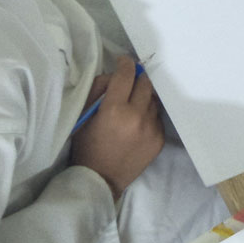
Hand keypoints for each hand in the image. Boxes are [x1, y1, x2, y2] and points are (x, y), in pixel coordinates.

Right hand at [71, 56, 163, 199]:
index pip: (126, 75)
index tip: (123, 61)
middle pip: (145, 83)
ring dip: (143, 97)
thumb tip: (115, 75)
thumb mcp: (84, 116)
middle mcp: (137, 116)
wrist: (101, 180)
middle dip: (137, 78)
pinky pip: (157, 116)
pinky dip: (148, 114)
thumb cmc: (87, 147)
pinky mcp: (160, 139)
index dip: (125, 64)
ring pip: (153, 99)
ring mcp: (151, 128)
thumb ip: (99, 90)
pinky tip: (138, 121)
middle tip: (129, 81)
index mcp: (114, 110)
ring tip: (133, 105)